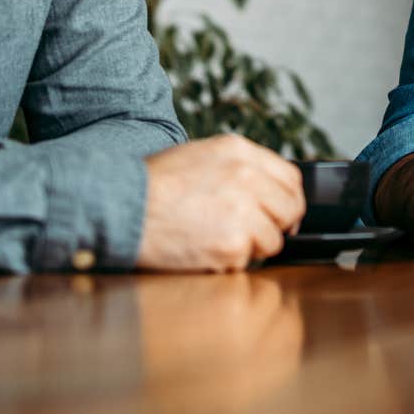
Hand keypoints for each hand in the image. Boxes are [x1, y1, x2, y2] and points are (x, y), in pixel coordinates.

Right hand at [136, 134, 305, 271]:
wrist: (121, 207)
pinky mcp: (233, 243)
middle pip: (290, 209)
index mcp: (239, 151)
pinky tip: (204, 249)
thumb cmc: (151, 185)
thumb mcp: (198, 156)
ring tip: (218, 240)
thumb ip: (237, 168)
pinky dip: (230, 262)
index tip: (279, 214)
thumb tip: (265, 191)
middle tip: (252, 235)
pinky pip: (248, 261)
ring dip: (252, 247)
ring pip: (273, 239)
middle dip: (276, 226)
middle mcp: (246, 176)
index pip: (291, 178)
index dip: (287, 200)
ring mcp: (243, 210)